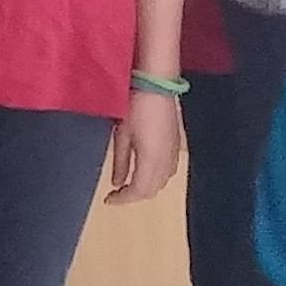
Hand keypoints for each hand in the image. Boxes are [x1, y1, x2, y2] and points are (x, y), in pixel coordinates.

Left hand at [111, 86, 182, 201]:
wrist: (158, 86)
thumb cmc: (136, 107)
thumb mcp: (122, 135)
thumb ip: (121, 162)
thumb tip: (116, 183)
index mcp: (151, 161)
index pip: (139, 191)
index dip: (123, 199)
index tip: (108, 199)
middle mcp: (166, 162)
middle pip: (152, 190)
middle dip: (134, 196)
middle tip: (117, 194)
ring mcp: (174, 153)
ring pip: (162, 182)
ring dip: (146, 188)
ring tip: (129, 184)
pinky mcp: (177, 145)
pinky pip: (168, 171)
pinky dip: (156, 178)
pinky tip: (146, 171)